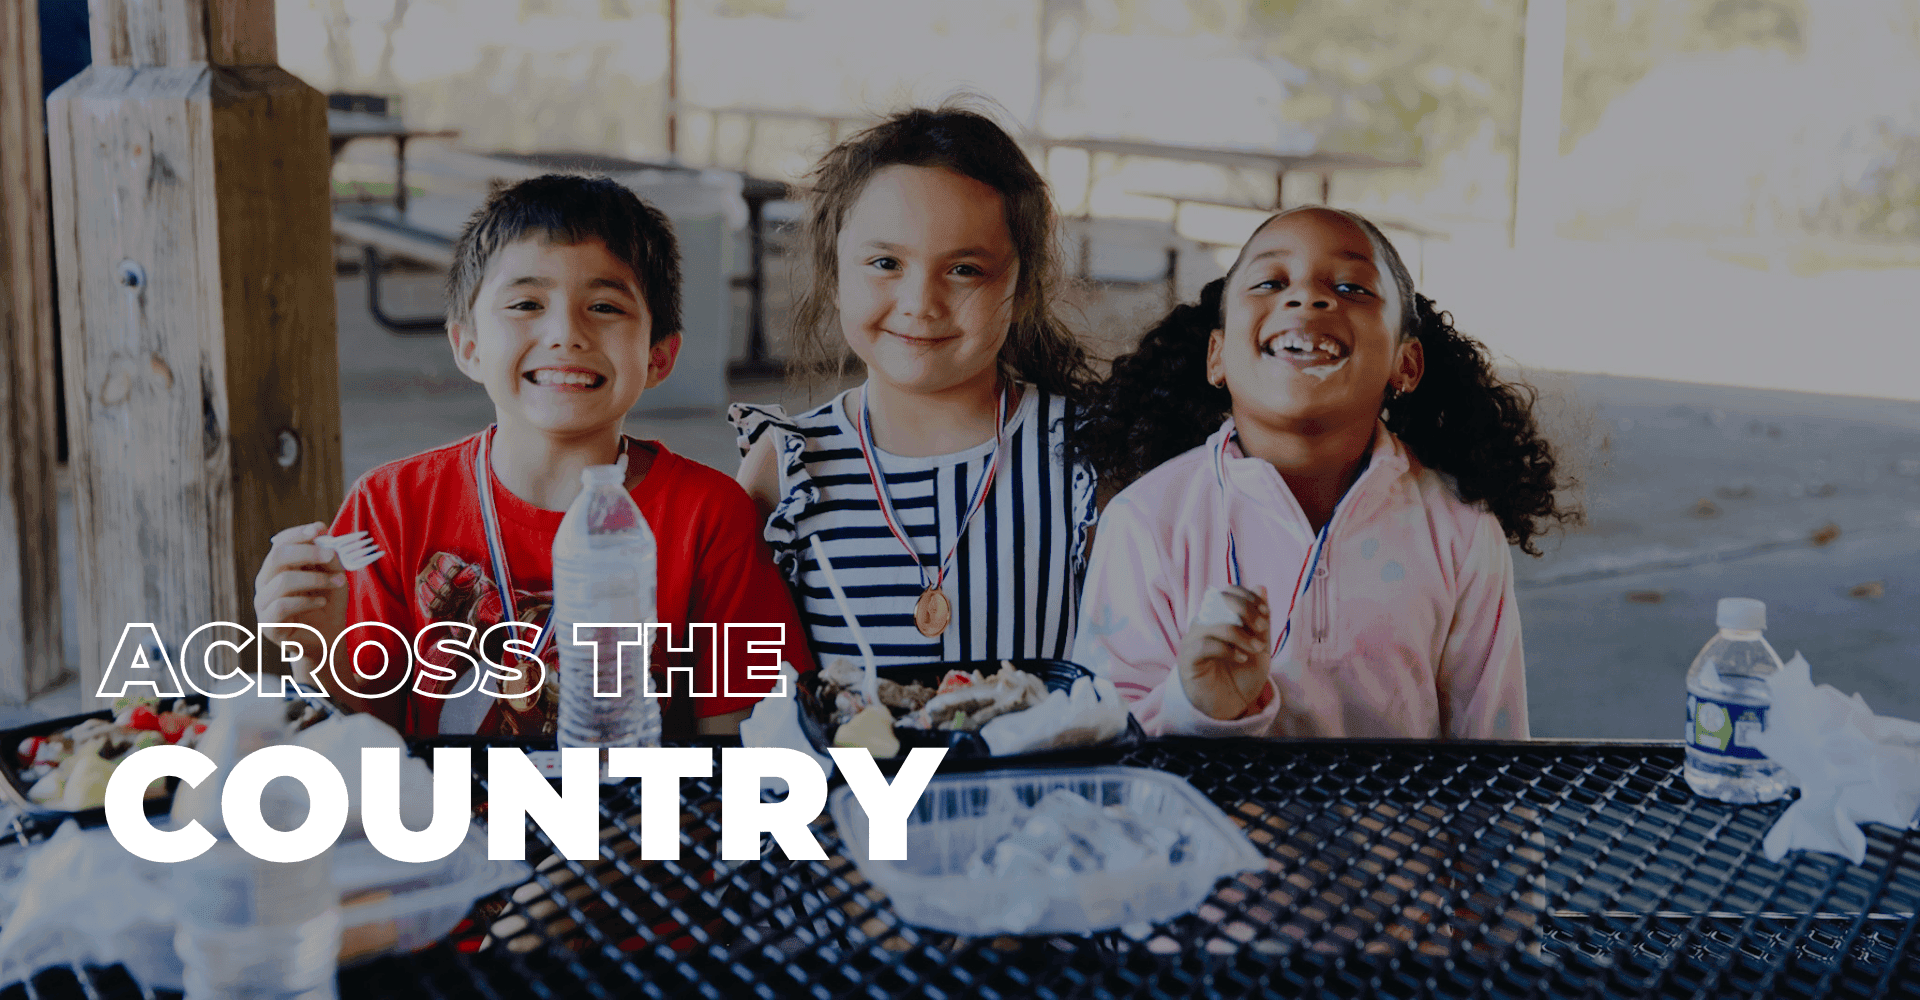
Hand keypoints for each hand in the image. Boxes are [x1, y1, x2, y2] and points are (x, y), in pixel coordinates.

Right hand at [254, 522, 347, 675]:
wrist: (328, 639)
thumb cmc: (328, 603)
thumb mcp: (333, 576)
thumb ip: (328, 559)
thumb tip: (324, 537)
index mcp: (278, 568)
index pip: (280, 543)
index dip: (298, 533)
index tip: (321, 528)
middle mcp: (265, 583)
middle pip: (277, 557)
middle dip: (307, 551)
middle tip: (332, 554)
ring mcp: (263, 605)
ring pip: (282, 581)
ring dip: (315, 579)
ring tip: (338, 583)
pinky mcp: (268, 626)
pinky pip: (282, 606)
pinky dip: (306, 601)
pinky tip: (322, 602)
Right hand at [1177, 585, 1273, 720]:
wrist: (1231, 707)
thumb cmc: (1242, 677)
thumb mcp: (1259, 646)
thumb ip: (1260, 620)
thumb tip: (1261, 587)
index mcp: (1219, 618)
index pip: (1229, 592)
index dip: (1249, 597)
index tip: (1266, 614)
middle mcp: (1203, 624)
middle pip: (1221, 601)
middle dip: (1246, 611)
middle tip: (1262, 628)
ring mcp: (1193, 640)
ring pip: (1215, 624)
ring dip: (1241, 635)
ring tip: (1256, 649)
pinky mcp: (1188, 658)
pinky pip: (1204, 644)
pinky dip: (1227, 649)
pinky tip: (1241, 658)